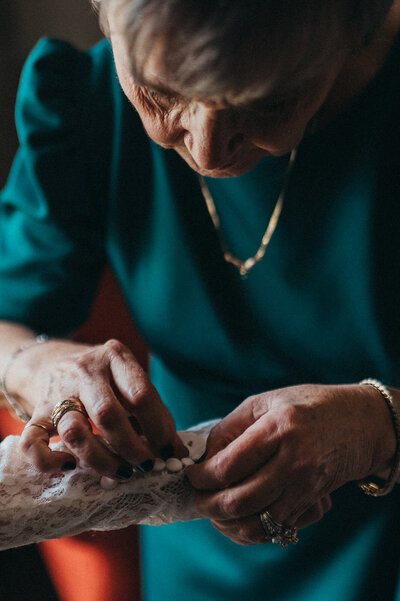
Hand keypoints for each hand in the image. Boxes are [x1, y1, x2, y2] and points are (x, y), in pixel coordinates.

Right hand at [18, 339, 185, 476]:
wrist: (49, 362)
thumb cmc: (103, 378)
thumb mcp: (129, 380)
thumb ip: (154, 412)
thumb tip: (177, 451)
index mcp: (115, 357)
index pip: (141, 395)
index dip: (159, 428)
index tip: (169, 451)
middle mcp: (85, 371)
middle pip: (109, 415)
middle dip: (132, 448)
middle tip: (145, 465)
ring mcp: (57, 392)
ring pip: (75, 432)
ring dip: (101, 459)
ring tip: (121, 471)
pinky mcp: (36, 414)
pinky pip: (34, 444)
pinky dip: (51, 462)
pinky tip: (71, 466)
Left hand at [186, 383, 395, 544]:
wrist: (359, 422)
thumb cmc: (307, 406)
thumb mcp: (266, 402)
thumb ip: (231, 427)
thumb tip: (203, 455)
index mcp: (279, 427)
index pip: (228, 466)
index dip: (201, 477)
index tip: (190, 474)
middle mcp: (294, 460)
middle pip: (238, 501)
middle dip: (208, 505)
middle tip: (198, 497)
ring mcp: (306, 485)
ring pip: (256, 524)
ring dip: (227, 523)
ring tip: (214, 510)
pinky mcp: (313, 501)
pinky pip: (276, 529)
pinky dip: (252, 530)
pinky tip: (240, 517)